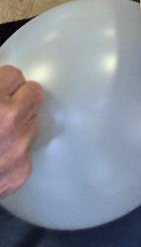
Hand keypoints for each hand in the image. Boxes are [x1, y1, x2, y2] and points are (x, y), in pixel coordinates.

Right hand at [0, 65, 42, 197]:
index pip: (14, 75)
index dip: (3, 84)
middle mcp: (10, 122)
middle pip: (32, 94)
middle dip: (18, 99)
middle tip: (1, 111)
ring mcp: (19, 148)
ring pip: (31, 124)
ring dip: (16, 128)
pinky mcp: (22, 171)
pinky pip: (25, 153)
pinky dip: (12, 154)